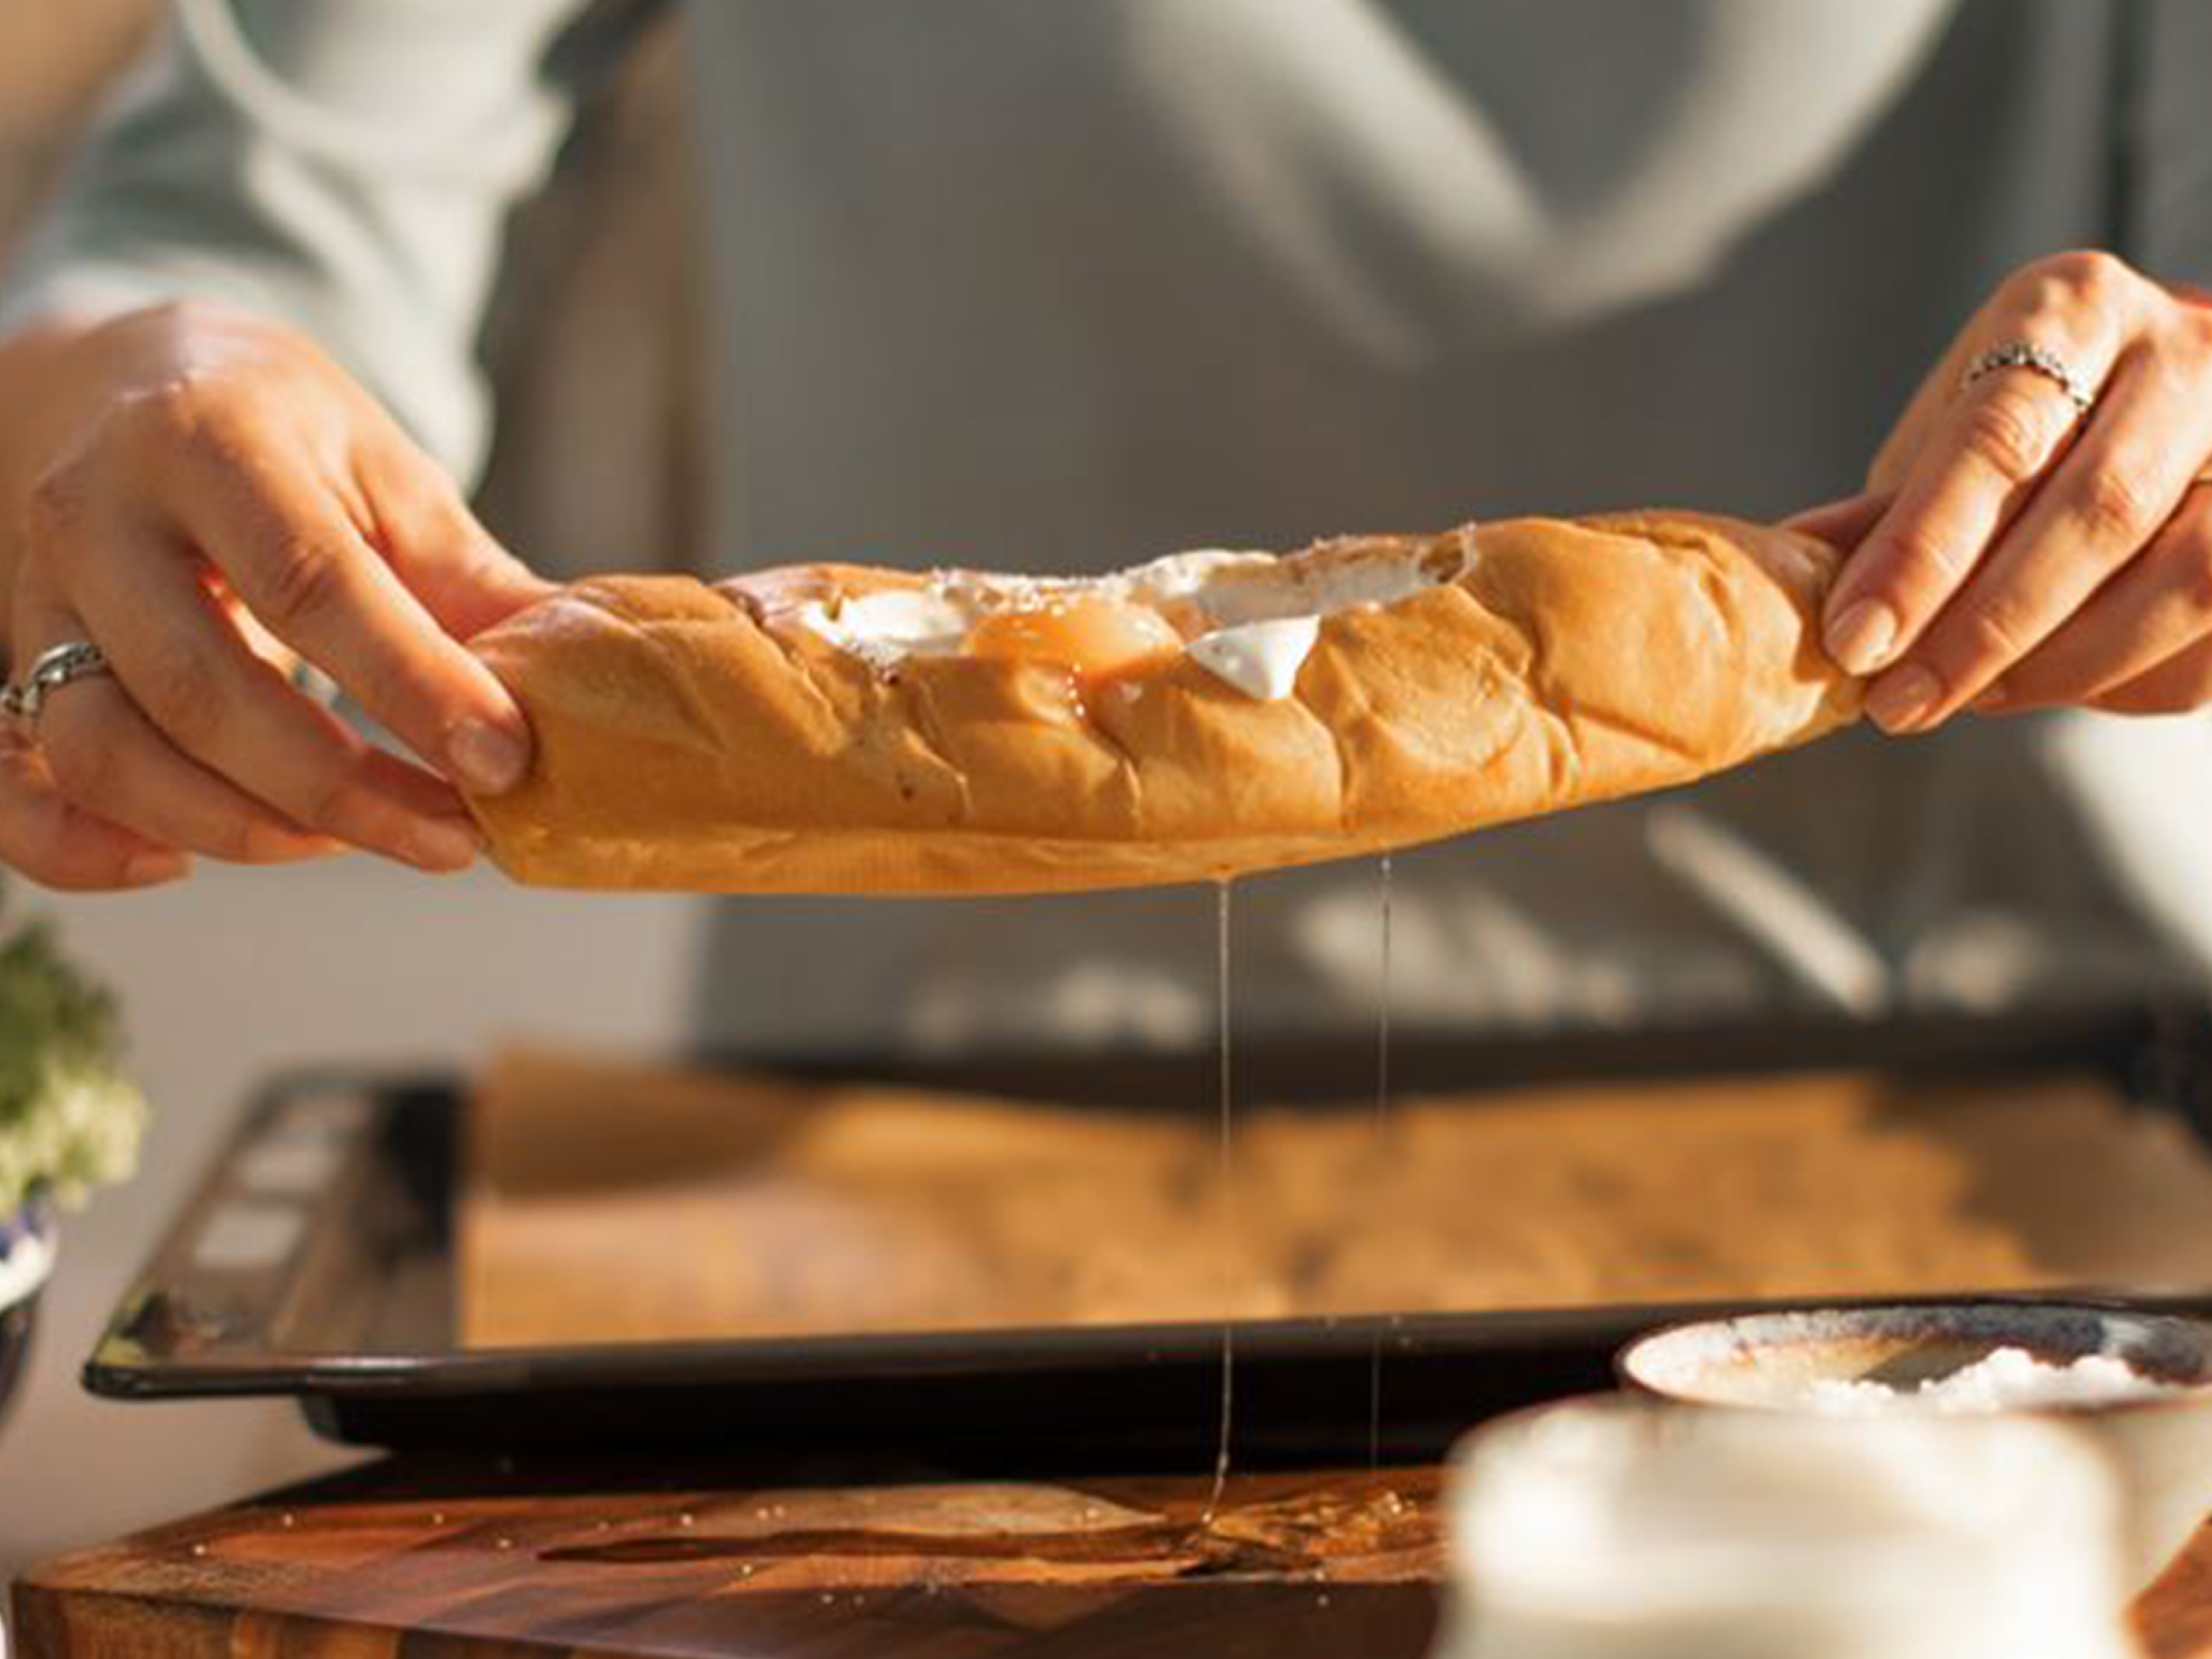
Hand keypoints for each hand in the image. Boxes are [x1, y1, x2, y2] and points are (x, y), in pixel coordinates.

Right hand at [0, 300, 552, 889]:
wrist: (121, 383)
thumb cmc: (278, 433)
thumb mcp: (383, 469)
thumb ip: (470, 579)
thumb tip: (577, 677)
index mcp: (209, 443)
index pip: (311, 585)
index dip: (412, 685)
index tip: (502, 757)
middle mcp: (98, 517)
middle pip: (204, 689)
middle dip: (338, 788)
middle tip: (452, 837)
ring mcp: (35, 596)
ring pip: (112, 752)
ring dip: (243, 828)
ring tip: (354, 841)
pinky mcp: (5, 661)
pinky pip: (20, 792)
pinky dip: (92, 850)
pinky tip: (185, 860)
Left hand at [1791, 251, 2211, 730]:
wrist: (2156, 400)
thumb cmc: (2029, 422)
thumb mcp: (1948, 441)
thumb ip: (1888, 512)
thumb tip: (1785, 577)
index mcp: (2074, 307)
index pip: (1998, 440)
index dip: (1922, 552)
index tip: (1855, 640)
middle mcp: (2187, 348)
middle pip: (2099, 509)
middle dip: (1988, 627)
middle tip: (1899, 702)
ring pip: (2184, 575)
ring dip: (2062, 663)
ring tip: (1966, 700)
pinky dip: (2129, 677)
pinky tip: (2056, 686)